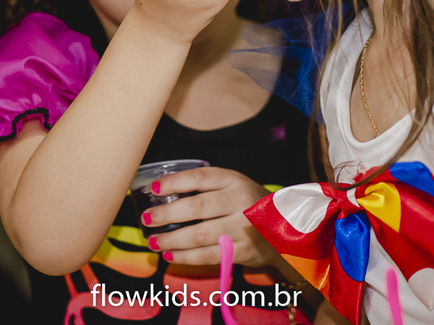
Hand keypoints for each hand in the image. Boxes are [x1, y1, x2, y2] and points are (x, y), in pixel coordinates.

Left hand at [141, 166, 277, 266]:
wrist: (286, 229)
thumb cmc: (249, 204)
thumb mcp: (234, 186)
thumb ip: (206, 187)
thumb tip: (162, 194)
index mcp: (235, 180)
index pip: (200, 177)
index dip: (174, 182)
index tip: (154, 188)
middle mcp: (240, 202)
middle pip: (197, 207)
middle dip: (166, 214)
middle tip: (146, 218)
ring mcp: (243, 228)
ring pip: (199, 235)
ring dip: (171, 239)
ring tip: (152, 240)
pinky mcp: (243, 251)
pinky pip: (208, 256)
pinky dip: (185, 257)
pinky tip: (169, 254)